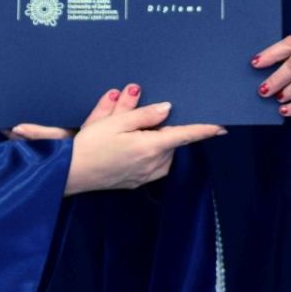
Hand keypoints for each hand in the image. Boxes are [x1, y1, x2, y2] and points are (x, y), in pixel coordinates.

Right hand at [18, 84, 224, 194]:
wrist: (68, 174)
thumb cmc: (89, 146)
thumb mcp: (115, 122)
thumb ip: (144, 115)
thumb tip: (167, 109)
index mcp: (152, 147)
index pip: (185, 135)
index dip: (205, 130)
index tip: (222, 126)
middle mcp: (154, 164)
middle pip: (168, 140)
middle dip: (156, 125)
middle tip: (132, 114)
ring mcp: (146, 176)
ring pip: (159, 150)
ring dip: (147, 137)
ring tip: (120, 130)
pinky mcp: (137, 182)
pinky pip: (149, 162)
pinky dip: (141, 149)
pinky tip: (121, 144)